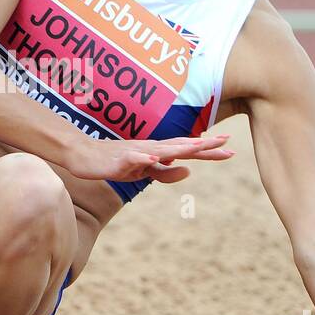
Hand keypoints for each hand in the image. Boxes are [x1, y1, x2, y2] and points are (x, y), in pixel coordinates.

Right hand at [64, 134, 234, 182]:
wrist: (83, 155)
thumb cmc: (115, 162)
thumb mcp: (144, 173)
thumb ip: (166, 173)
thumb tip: (189, 171)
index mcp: (158, 152)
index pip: (187, 150)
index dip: (208, 151)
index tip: (230, 150)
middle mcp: (151, 148)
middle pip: (181, 146)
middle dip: (203, 145)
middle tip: (227, 141)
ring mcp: (136, 152)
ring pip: (161, 150)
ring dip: (179, 148)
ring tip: (198, 147)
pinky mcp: (120, 159)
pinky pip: (133, 159)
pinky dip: (143, 158)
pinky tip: (153, 159)